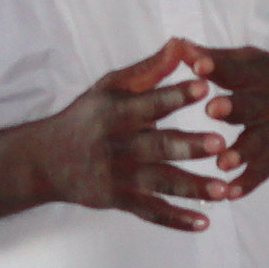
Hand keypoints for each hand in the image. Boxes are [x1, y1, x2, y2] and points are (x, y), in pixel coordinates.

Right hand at [28, 38, 229, 230]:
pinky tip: (204, 223)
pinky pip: (150, 212)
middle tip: (221, 144)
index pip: (149, 102)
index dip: (175, 95)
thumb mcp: (109, 87)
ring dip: (192, 188)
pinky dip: (176, 220)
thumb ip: (148, 70)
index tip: (204, 87)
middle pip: (158, 146)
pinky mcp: (119, 200)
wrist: (45, 160)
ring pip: (160, 183)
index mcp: (117, 113)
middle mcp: (118, 145)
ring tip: (223, 190)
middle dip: (189, 146)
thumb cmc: (86, 117)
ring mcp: (119, 177)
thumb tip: (180, 44)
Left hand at [202, 46, 268, 196]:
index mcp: (256, 77)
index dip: (216, 66)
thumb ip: (215, 58)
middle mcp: (266, 103)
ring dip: (239, 152)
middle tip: (212, 110)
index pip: (235, 69)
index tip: (197, 65)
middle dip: (231, 107)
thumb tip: (176, 44)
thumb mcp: (254, 62)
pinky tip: (230, 193)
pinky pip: (263, 171)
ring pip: (256, 142)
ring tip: (222, 163)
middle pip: (248, 105)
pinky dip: (248, 183)